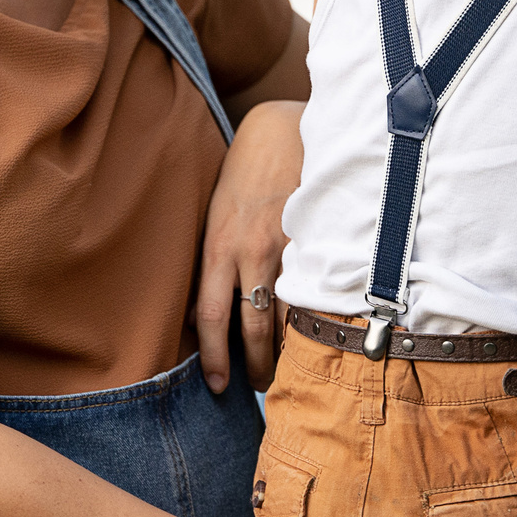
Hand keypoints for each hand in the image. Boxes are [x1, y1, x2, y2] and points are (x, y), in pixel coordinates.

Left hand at [198, 100, 301, 393]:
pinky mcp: (314, 240)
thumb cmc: (242, 174)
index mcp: (218, 246)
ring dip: (284, 349)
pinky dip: (311, 318)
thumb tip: (201, 316)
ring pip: (286, 315)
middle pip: (251, 326)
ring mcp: (286, 246)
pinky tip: (312, 336)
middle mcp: (250, 250)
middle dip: (254, 365)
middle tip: (258, 386)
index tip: (217, 385)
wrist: (281, 130)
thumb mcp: (213, 216)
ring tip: (285, 368)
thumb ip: (209, 264)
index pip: (212, 316)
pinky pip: (314, 291)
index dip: (214, 357)